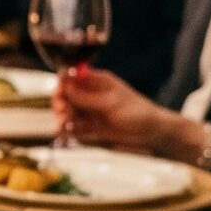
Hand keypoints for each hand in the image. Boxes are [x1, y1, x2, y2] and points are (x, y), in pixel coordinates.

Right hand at [56, 67, 178, 151]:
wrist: (152, 132)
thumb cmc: (136, 111)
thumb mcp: (111, 102)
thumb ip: (87, 97)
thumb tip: (65, 87)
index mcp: (97, 82)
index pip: (72, 77)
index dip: (62, 83)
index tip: (59, 93)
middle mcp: (90, 95)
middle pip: (66, 95)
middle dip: (60, 102)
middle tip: (63, 111)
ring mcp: (90, 111)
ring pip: (68, 112)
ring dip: (62, 117)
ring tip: (63, 125)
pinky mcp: (91, 127)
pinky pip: (74, 127)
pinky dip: (66, 129)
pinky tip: (63, 133)